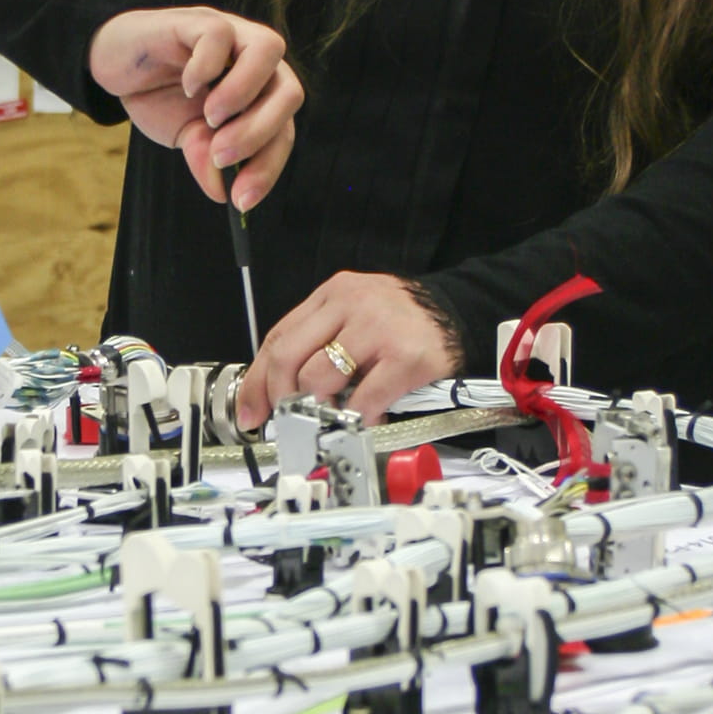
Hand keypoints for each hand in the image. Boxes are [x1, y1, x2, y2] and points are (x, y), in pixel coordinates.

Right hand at [88, 7, 301, 210]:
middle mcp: (254, 62)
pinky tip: (187, 86)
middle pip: (289, 92)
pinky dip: (205, 66)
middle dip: (258, 132)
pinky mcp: (199, 20)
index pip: (282, 132)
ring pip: (269, 49)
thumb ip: (206, 159)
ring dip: (243, 93)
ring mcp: (232, 36)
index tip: (240, 199)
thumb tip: (222, 193)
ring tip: (210, 117)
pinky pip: (219, 35)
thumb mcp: (184, 137)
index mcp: (260, 95)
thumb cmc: (160, 96)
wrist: (115, 64)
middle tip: (221, 154)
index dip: (266, 168)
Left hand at [235, 273, 463, 428]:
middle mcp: (351, 305)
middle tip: (290, 417)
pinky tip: (364, 417)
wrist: (459, 311)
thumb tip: (278, 392)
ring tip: (333, 414)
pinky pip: (364, 397)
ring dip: (320, 407)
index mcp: (332, 295)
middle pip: (290, 357)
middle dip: (282, 397)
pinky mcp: (406, 356)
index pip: (279, 337)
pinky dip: (356, 416)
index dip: (259, 381)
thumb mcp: (352, 315)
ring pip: (320, 378)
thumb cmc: (402, 321)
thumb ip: (318, 343)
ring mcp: (379, 329)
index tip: (253, 411)